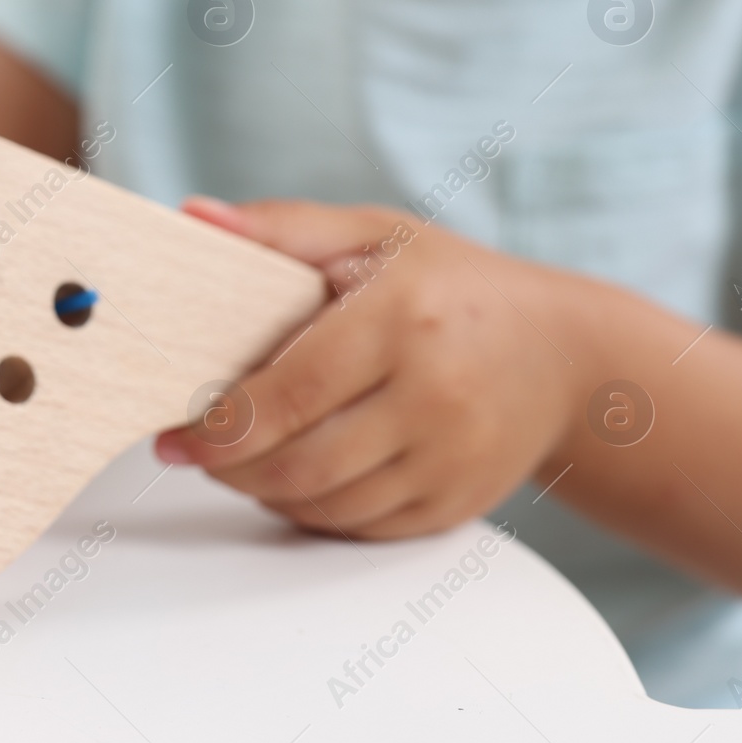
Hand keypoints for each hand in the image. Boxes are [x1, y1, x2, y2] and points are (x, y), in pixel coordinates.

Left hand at [157, 198, 588, 538]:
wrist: (564, 355)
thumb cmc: (455, 286)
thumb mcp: (376, 234)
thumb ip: (282, 227)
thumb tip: (193, 216)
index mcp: (403, 320)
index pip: (293, 393)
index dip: (224, 426)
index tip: (177, 436)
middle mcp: (434, 396)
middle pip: (303, 464)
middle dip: (231, 469)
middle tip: (194, 452)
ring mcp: (450, 459)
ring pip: (326, 505)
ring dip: (263, 493)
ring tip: (237, 461)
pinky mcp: (454, 504)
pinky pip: (360, 526)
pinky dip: (311, 512)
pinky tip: (290, 480)